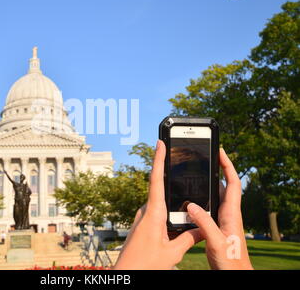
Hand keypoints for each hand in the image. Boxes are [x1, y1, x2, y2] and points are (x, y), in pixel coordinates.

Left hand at [113, 140, 201, 269]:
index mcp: (153, 214)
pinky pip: (156, 215)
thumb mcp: (172, 253)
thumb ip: (189, 239)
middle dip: (172, 183)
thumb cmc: (145, 265)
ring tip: (185, 210)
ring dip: (171, 205)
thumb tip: (202, 229)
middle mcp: (145, 213)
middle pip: (160, 191)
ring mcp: (141, 219)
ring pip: (160, 205)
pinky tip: (175, 225)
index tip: (160, 142)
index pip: (156, 180)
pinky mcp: (140, 226)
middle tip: (184, 172)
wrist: (124, 275)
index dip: (159, 160)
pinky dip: (167, 215)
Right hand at [186, 148, 252, 269]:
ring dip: (209, 183)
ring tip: (197, 173)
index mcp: (232, 213)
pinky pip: (210, 206)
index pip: (233, 183)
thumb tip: (191, 205)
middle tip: (207, 157)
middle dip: (217, 169)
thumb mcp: (216, 241)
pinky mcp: (217, 226)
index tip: (220, 151)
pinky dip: (203, 198)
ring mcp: (224, 219)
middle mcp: (229, 213)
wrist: (234, 274)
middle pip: (224, 185)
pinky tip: (192, 199)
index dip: (227, 165)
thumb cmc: (231, 261)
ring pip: (217, 195)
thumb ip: (204, 223)